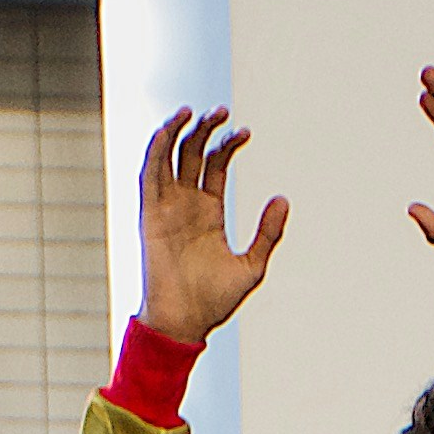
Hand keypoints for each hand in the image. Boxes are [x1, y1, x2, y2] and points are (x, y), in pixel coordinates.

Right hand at [137, 109, 288, 346]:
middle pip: (192, 152)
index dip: (228, 145)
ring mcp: (167, 206)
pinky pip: (150, 172)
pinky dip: (158, 147)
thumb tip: (283, 199)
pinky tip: (172, 128)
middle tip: (223, 111)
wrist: (183, 323)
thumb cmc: (215, 302)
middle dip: (206, 129)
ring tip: (194, 111)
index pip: (216, 165)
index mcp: (209, 212)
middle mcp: (186, 203)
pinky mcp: (150, 213)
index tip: (245, 132)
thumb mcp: (252, 266)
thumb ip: (268, 233)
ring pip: (169, 156)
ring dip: (179, 130)